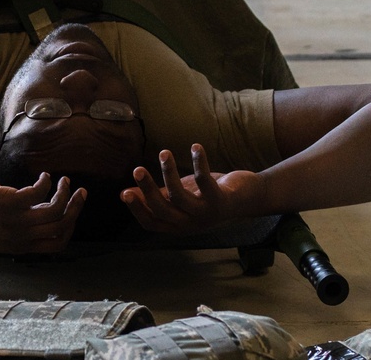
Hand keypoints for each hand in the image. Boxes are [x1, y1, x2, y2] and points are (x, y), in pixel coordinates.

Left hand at [0, 173, 85, 253]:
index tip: (74, 212)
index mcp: (17, 247)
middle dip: (75, 209)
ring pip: (53, 212)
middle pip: (59, 228)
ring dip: (64, 194)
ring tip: (64, 181)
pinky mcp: (6, 202)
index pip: (56, 245)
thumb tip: (40, 211)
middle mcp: (18, 238)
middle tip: (80, 192)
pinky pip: (37, 193)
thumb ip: (18, 228)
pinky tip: (43, 175)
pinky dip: (46, 183)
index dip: (70, 228)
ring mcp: (12, 221)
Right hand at [121, 144, 264, 233]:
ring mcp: (206, 213)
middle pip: (163, 210)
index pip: (151, 223)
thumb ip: (155, 197)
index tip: (124, 193)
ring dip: (169, 172)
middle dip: (148, 190)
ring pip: (180, 197)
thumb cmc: (207, 196)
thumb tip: (124, 193)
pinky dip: (199, 162)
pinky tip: (195, 146)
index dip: (138, 210)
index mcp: (177, 225)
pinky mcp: (221, 201)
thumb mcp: (178, 197)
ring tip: (163, 153)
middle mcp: (190, 223)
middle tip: (137, 169)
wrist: (246, 199)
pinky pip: (205, 181)